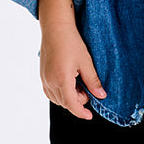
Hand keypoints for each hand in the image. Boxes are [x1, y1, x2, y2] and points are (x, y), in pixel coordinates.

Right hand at [38, 0, 105, 118]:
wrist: (55, 27)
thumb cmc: (71, 42)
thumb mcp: (86, 62)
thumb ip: (93, 81)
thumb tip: (101, 95)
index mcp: (62, 79)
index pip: (71, 104)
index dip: (81, 112)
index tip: (89, 116)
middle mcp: (50, 81)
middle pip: (64, 103)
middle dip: (77, 102)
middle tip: (87, 91)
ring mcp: (44, 78)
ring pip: (56, 98)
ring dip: (68, 98)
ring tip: (79, 85)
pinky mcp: (42, 74)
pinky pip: (50, 91)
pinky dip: (60, 93)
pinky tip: (69, 83)